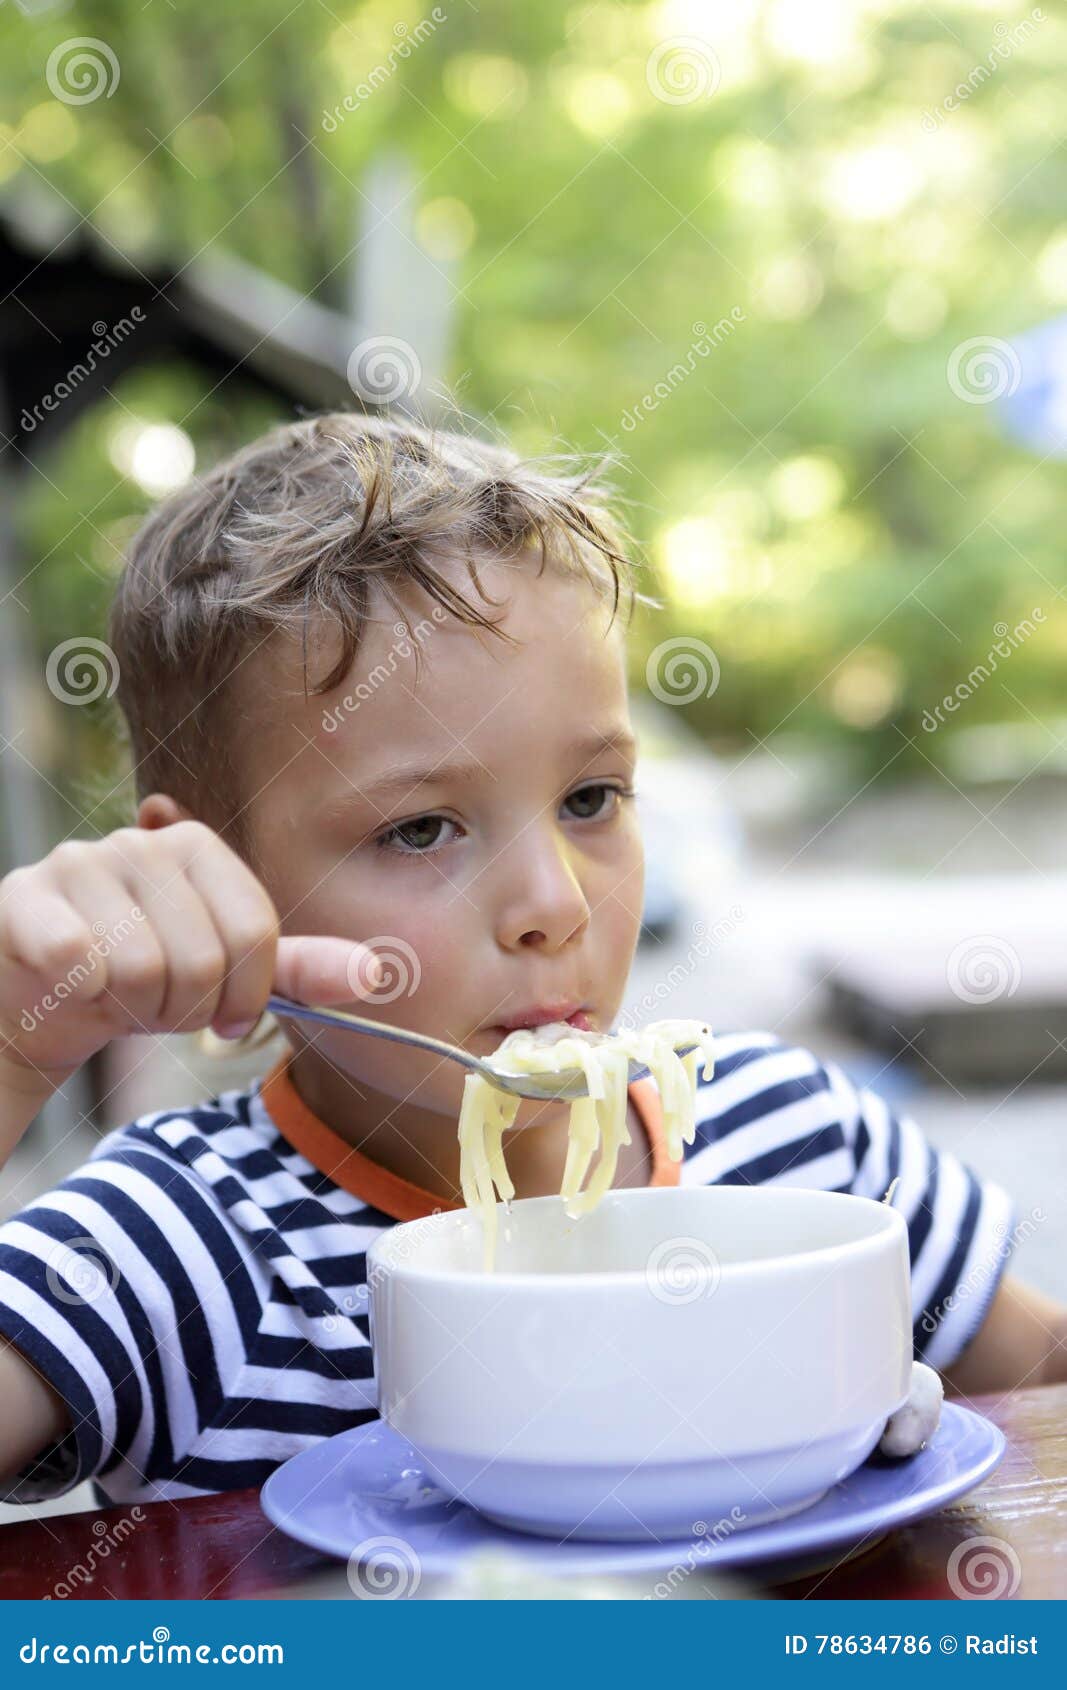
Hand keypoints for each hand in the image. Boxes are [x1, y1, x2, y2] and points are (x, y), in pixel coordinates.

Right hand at [0, 819, 382, 1093]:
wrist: (38, 999)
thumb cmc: (141, 980)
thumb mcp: (226, 975)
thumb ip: (299, 970)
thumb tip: (378, 972)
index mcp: (197, 848)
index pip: (254, 935)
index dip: (242, 995)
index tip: (219, 1011)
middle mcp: (138, 842)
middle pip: (200, 958)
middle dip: (182, 1010)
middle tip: (154, 1004)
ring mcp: (75, 863)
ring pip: (140, 968)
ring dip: (129, 1010)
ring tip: (112, 995)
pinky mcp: (22, 897)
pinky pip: (75, 959)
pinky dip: (78, 994)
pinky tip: (69, 985)